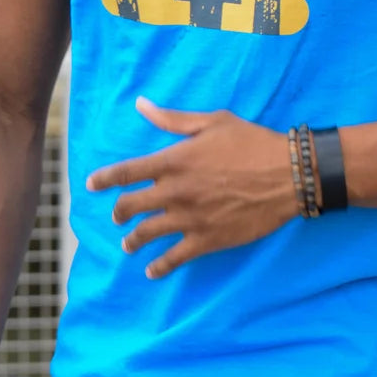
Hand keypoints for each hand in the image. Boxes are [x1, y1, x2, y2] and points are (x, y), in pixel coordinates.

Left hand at [87, 98, 296, 278]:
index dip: (103, 179)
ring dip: (132, 240)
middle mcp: (174, 191)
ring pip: (146, 234)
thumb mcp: (211, 122)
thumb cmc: (251, 142)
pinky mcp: (207, 240)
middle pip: (130, 206)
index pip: (125, 172)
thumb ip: (172, 119)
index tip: (90, 185)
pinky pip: (174, 258)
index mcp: (173, 161)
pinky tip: (152, 271)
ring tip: (127, 244)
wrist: (287, 175)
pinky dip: (159, 267)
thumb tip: (142, 105)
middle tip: (117, 215)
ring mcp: (189, 218)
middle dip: (119, 212)